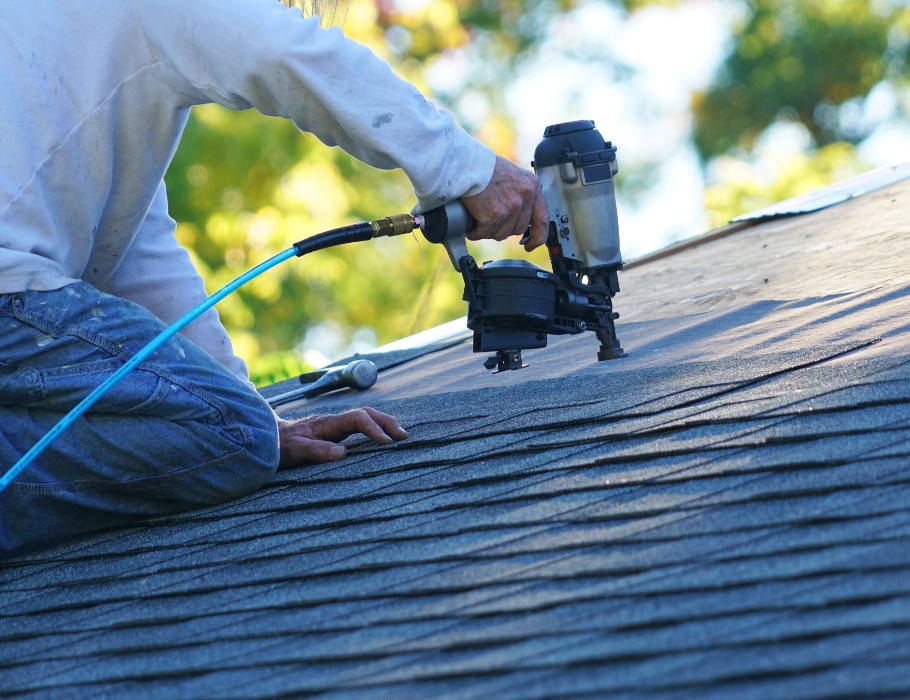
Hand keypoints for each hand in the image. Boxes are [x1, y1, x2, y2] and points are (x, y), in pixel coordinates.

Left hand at [277, 407, 407, 468]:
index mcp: (328, 424)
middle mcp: (334, 421)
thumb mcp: (296, 451)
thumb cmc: (282, 446)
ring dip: (384, 423)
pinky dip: (375, 428)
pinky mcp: (335, 432)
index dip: (373, 428)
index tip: (386, 443)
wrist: (269, 439)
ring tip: (400, 435)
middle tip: (403, 436)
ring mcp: (335, 425)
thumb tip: (342, 453)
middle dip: (386, 422)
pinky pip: (360, 426)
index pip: (357, 419)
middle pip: (367, 413)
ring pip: (365, 417)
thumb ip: (317, 451)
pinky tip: (383, 438)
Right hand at [461, 155, 548, 250]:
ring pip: (501, 234)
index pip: (542, 219)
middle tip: (490, 222)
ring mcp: (511, 207)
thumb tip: (522, 222)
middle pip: (518, 229)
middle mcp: (525, 196)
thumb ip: (520, 196)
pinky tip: (470, 224)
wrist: (467, 164)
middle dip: (503, 229)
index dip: (538, 236)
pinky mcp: (494, 215)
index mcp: (532, 186)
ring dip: (488, 231)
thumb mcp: (513, 177)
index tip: (531, 245)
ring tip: (478, 219)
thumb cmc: (484, 168)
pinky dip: (475, 232)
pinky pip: (485, 233)